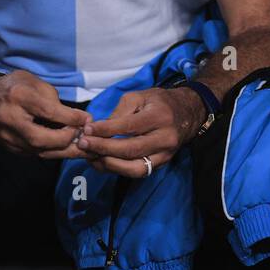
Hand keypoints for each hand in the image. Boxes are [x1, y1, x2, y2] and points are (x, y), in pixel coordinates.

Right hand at [0, 70, 92, 156]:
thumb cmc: (13, 86)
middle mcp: (11, 119)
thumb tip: (76, 117)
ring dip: (64, 151)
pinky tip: (68, 149)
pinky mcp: (10, 148)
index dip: (71, 118)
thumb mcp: (33, 81)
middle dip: (67, 139)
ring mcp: (8, 137)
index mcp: (18, 97)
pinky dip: (54, 152)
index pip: (49, 111)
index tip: (88, 119)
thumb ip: (53, 98)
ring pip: (40, 152)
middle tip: (84, 135)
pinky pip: (36, 154)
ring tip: (84, 148)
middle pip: (42, 139)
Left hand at [72, 86, 207, 176]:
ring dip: (109, 165)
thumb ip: (120, 112)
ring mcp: (165, 155)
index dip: (106, 130)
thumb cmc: (159, 102)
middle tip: (83, 144)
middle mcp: (165, 138)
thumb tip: (99, 129)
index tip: (87, 130)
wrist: (187, 113)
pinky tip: (102, 162)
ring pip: (135, 168)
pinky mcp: (161, 164)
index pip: (129, 126)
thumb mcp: (139, 96)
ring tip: (90, 156)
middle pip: (131, 150)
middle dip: (103, 149)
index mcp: (160, 117)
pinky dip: (117, 169)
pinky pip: (138, 172)